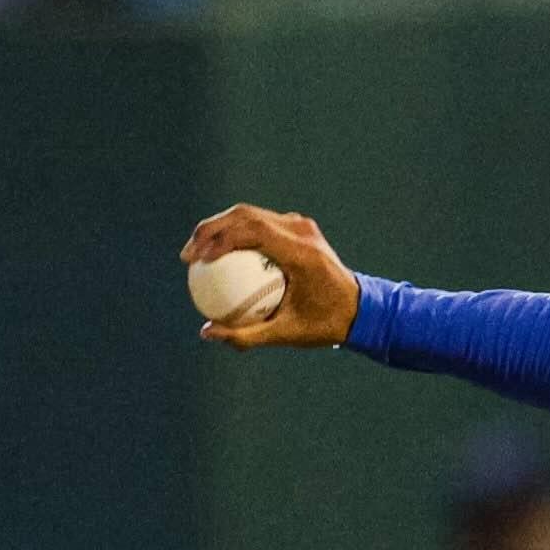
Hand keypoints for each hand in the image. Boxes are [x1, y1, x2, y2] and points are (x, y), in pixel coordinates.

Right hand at [182, 204, 364, 348]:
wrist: (361, 309)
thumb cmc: (324, 324)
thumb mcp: (286, 335)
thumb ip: (245, 335)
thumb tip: (206, 333)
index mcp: (302, 252)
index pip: (252, 232)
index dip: (219, 240)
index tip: (197, 260)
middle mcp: (302, 231)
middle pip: (245, 215)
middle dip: (210, 230)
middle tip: (188, 256)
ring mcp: (301, 225)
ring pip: (250, 214)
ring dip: (220, 229)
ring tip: (197, 253)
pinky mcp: (299, 227)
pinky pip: (260, 224)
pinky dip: (236, 234)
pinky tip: (217, 255)